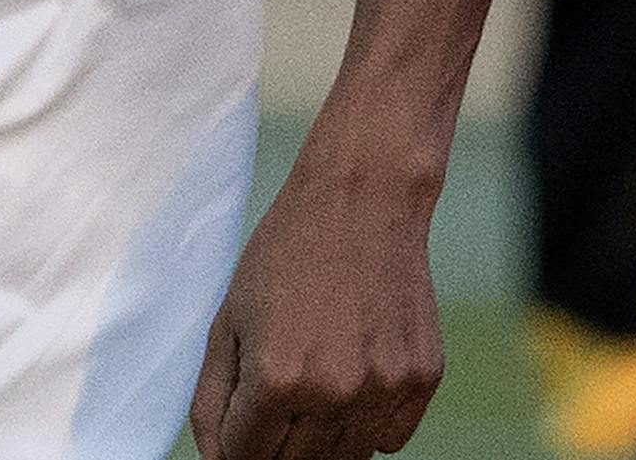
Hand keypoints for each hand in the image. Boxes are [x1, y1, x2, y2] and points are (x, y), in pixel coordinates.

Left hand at [190, 147, 444, 459]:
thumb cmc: (286, 253)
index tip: (239, 417)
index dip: (235, 441)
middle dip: (275, 441)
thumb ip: (214, 396)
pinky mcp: (420, 382)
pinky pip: (388, 437)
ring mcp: (382, 391)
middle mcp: (333, 394)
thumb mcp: (229, 315)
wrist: (360, 201)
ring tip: (313, 374)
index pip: (245, 454)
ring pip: (345, 459)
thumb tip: (216, 458)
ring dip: (320, 435)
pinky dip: (365, 421)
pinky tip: (352, 367)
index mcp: (277, 377)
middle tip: (276, 390)